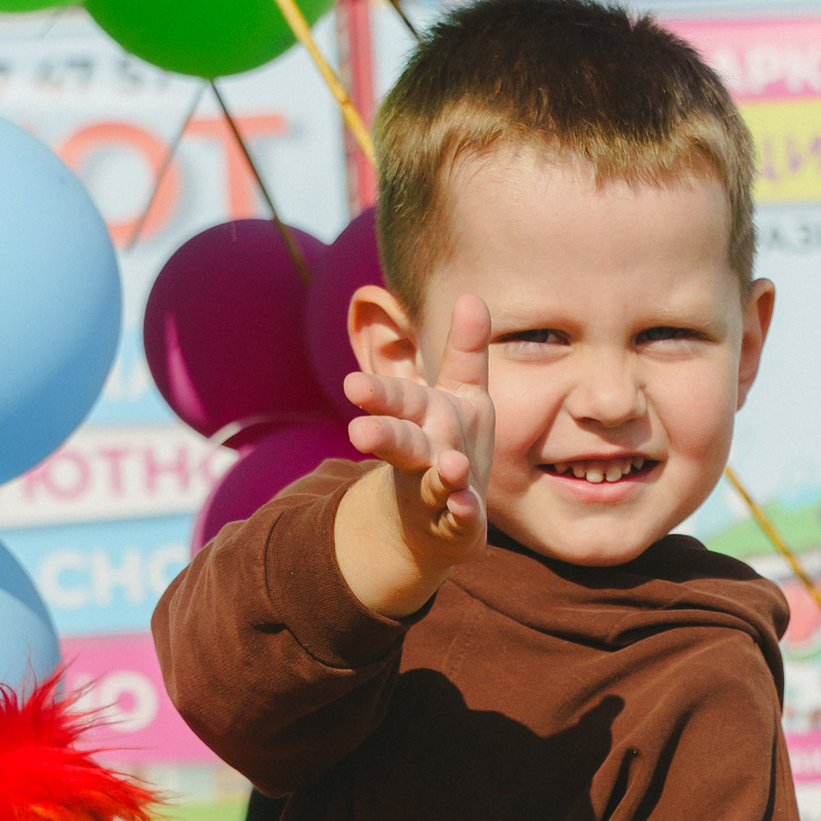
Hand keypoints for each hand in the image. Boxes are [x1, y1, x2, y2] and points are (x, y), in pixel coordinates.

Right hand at [332, 290, 495, 618]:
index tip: (351, 386)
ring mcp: (434, 492)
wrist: (431, 524)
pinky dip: (461, 513)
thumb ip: (465, 351)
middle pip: (401, 442)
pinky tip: (468, 508)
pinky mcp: (453, 524)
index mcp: (421, 417)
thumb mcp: (461, 396)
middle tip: (361, 432)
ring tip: (451, 468)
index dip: (377, 394)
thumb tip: (469, 295)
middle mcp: (422, 453)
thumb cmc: (447, 443)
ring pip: (431, 483)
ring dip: (439, 476)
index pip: (398, 399)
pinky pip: (458, 519)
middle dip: (383, 435)